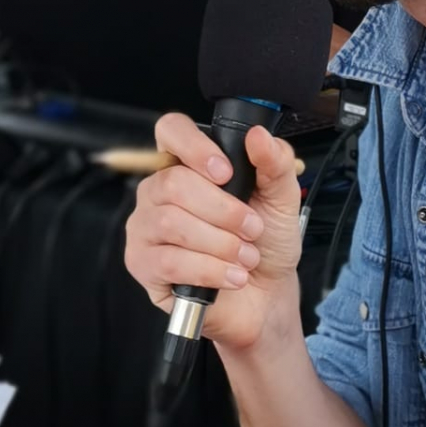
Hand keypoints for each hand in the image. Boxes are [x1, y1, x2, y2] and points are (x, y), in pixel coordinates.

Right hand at [124, 112, 302, 351]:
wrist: (265, 295)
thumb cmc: (266, 242)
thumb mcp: (281, 198)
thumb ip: (274, 162)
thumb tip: (258, 135)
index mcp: (188, 164)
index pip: (170, 131)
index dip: (194, 146)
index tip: (226, 172)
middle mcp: (159, 191)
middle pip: (173, 182)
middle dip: (223, 210)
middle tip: (252, 228)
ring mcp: (146, 227)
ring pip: (170, 223)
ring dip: (219, 242)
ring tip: (245, 256)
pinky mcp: (144, 264)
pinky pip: (169, 260)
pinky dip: (209, 269)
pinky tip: (231, 276)